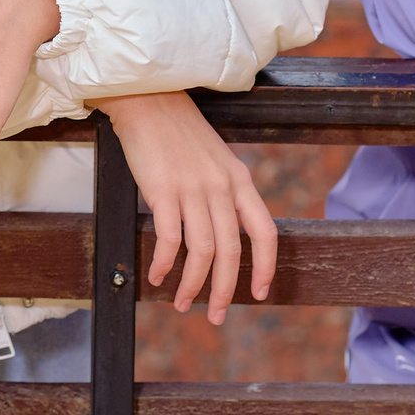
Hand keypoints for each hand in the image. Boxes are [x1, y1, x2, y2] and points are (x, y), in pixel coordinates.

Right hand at [99, 90, 277, 324]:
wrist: (148, 99)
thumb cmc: (179, 132)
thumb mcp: (216, 160)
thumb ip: (225, 193)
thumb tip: (225, 234)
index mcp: (240, 180)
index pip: (265, 232)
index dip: (265, 268)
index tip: (258, 294)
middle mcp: (221, 187)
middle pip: (231, 252)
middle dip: (223, 291)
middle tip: (214, 315)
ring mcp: (193, 189)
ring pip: (201, 252)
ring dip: (192, 285)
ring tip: (182, 303)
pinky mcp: (163, 190)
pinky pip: (169, 239)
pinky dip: (164, 264)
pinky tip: (156, 275)